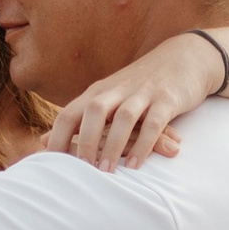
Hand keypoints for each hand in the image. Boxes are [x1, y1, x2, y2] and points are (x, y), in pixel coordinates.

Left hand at [45, 36, 210, 170]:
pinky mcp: (167, 99)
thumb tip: (43, 140)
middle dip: (85, 142)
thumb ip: (79, 119)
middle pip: (93, 112)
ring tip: (106, 172)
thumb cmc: (139, 86)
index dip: (57, 137)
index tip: (48, 163)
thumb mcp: (106, 98)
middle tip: (81, 170)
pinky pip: (154, 123)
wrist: (184, 57)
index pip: (69, 113)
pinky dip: (145, 144)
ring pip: (124, 118)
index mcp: (98, 92)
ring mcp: (143, 93)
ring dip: (113, 145)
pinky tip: (135, 165)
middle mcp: (117, 90)